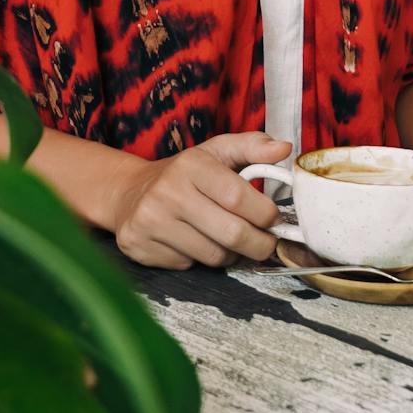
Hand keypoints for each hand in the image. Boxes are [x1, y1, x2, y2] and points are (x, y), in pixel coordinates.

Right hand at [105, 130, 287, 269]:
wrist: (128, 192)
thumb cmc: (183, 174)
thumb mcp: (216, 152)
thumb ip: (252, 147)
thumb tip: (284, 148)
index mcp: (190, 165)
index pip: (238, 196)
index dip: (265, 214)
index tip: (274, 219)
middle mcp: (166, 192)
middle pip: (231, 234)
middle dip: (259, 244)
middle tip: (266, 243)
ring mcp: (150, 221)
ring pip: (213, 256)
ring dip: (231, 254)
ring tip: (228, 239)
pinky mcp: (138, 246)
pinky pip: (188, 266)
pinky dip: (199, 260)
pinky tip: (194, 244)